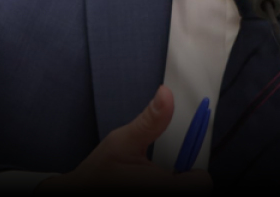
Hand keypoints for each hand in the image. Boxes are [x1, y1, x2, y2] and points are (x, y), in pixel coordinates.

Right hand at [36, 85, 211, 192]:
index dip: (196, 171)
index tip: (182, 162)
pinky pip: (171, 196)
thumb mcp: (122, 140)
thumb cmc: (97, 172)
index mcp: (157, 187)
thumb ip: (150, 120)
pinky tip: (147, 185)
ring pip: (182, 194)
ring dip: (176, 186)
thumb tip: (165, 94)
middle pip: (195, 190)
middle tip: (165, 170)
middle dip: (184, 179)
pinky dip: (166, 190)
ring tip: (152, 179)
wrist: (77, 193)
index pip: (201, 184)